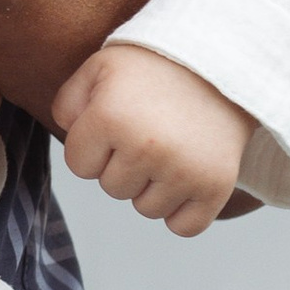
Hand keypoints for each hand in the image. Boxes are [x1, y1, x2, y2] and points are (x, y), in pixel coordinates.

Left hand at [54, 45, 249, 237]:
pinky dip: (182, 211)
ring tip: (170, 147)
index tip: (115, 122)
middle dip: (123, 164)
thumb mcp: (100, 66)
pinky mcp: (216, 186)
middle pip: (112, 188)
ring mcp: (184, 170)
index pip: (79, 165)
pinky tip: (185, 177)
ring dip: (152, 186)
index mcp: (110, 118)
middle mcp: (146, 148)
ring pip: (146, 208)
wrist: (222, 63)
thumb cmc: (155, 66)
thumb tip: (67, 134)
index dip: (92, 145)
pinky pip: (184, 226)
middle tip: (149, 130)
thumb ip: (68, 102)